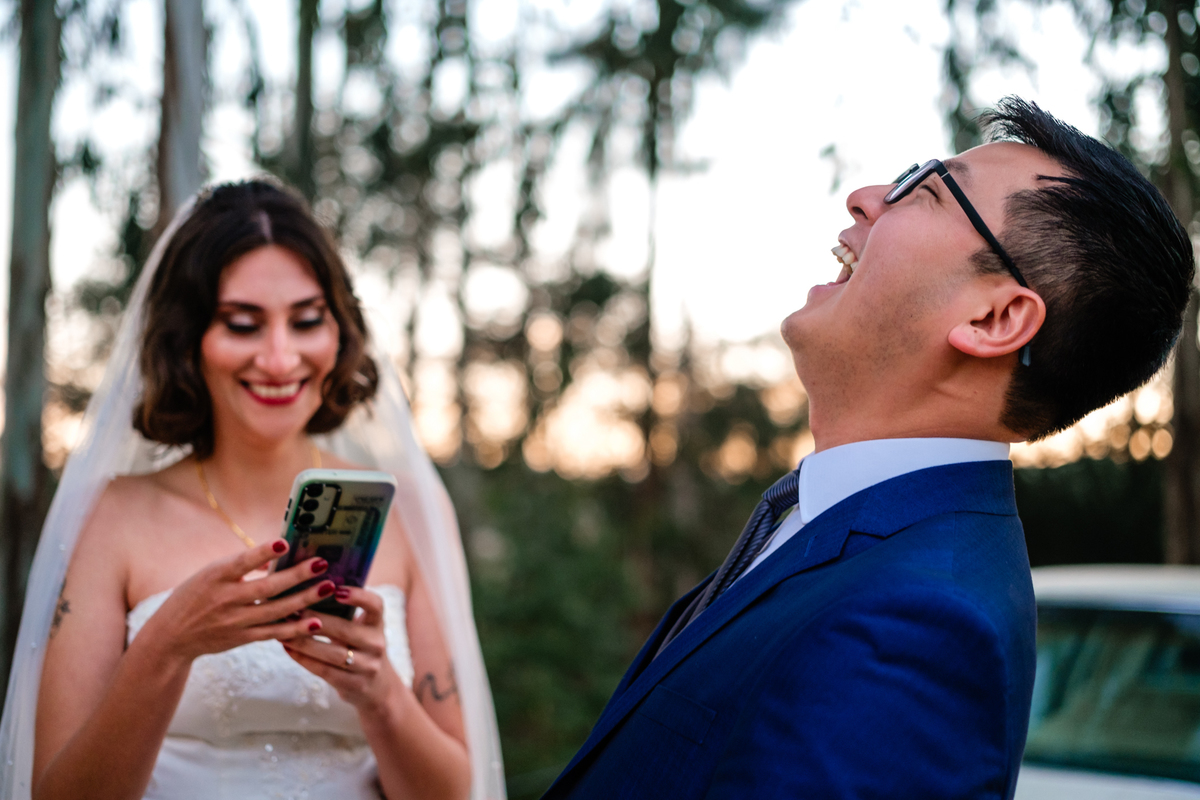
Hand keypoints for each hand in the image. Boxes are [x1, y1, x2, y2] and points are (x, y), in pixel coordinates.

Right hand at [138, 539, 337, 662]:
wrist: (171, 637)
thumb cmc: (195, 596)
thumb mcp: (210, 574)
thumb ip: (242, 566)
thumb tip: (277, 554)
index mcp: (215, 576)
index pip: (241, 562)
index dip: (262, 553)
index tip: (284, 543)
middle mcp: (225, 599)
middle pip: (266, 588)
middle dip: (297, 576)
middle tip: (322, 564)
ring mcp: (235, 621)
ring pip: (275, 611)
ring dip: (304, 600)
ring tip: (328, 588)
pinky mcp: (242, 638)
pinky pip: (273, 633)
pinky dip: (295, 629)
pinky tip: (315, 622)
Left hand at [281, 586, 401, 713]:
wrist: (376, 688)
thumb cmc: (359, 648)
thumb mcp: (361, 629)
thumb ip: (343, 613)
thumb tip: (306, 589)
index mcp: (377, 624)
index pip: (375, 605)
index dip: (358, 596)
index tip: (336, 590)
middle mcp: (376, 644)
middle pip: (345, 630)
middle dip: (315, 620)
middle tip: (291, 611)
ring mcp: (367, 666)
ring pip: (332, 654)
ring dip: (304, 642)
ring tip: (282, 631)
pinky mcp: (354, 685)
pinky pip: (324, 671)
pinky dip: (303, 659)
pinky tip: (288, 649)